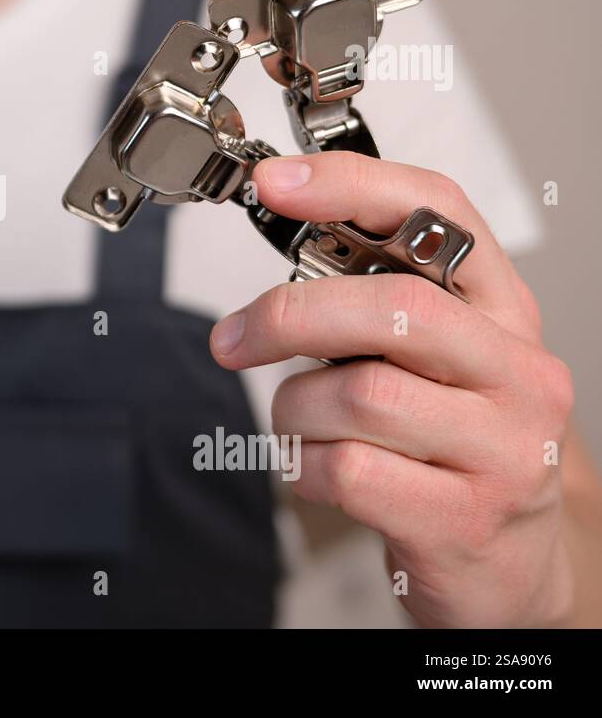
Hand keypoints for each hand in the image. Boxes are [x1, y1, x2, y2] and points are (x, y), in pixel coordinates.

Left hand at [210, 152, 573, 626]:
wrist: (508, 568)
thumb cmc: (451, 448)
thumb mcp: (432, 362)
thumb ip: (374, 304)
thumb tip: (283, 247)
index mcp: (503, 312)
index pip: (438, 214)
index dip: (351, 185)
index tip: (275, 183)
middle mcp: (518, 371)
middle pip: (392, 307)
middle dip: (288, 317)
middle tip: (233, 339)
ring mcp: (503, 448)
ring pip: (358, 396)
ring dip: (296, 411)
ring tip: (300, 426)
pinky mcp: (465, 517)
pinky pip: (347, 470)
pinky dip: (304, 467)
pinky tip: (317, 470)